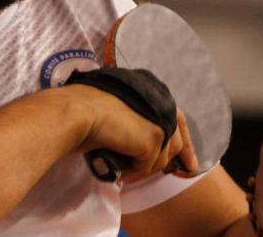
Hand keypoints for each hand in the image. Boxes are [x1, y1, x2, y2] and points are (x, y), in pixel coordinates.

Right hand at [68, 84, 197, 182]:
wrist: (76, 112)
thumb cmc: (82, 108)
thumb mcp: (115, 110)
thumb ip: (133, 118)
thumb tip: (138, 140)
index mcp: (151, 89)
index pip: (175, 117)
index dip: (183, 138)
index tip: (187, 158)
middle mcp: (160, 101)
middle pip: (177, 137)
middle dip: (181, 157)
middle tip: (182, 171)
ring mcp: (159, 119)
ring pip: (163, 156)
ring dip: (144, 166)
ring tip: (125, 168)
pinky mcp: (153, 137)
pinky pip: (148, 166)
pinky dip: (132, 172)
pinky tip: (118, 168)